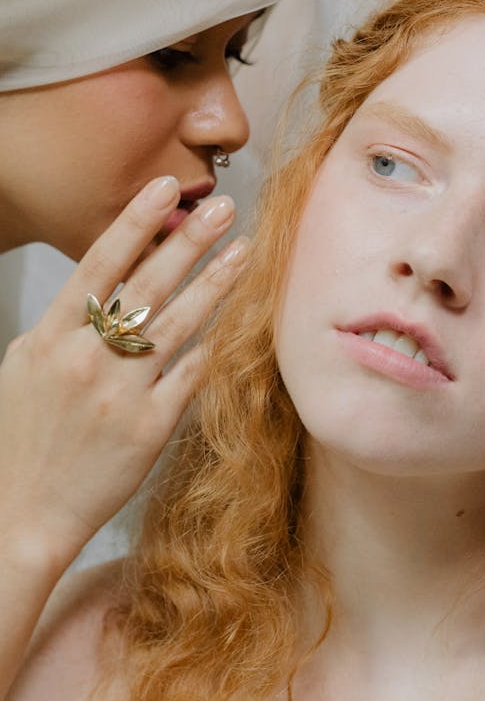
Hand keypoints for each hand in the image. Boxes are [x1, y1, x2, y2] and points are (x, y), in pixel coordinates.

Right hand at [0, 175, 248, 574]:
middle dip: (189, 240)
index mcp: (49, 338)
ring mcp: (121, 394)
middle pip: (147, 285)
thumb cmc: (22, 436)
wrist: (19, 513)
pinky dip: (218, 344)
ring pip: (181, 323)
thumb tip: (112, 278)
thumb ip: (67, 323)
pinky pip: (194, 374)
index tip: (166, 186)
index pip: (98, 264)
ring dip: (217, 282)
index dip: (135, 221)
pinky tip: (243, 318)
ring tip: (246, 251)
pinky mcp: (150, 428)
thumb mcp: (28, 366)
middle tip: (224, 207)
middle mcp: (85, 359)